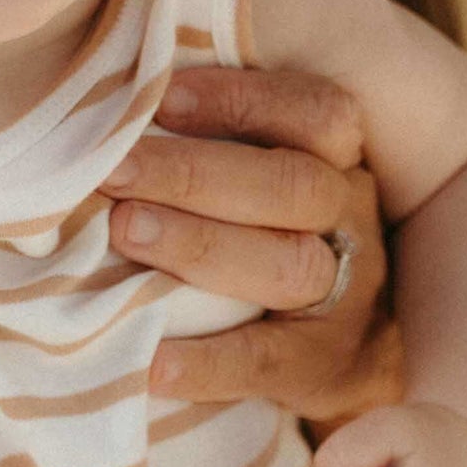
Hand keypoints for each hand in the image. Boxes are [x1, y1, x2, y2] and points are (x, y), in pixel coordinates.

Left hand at [103, 66, 401, 428]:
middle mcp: (352, 224)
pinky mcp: (325, 368)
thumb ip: (221, 150)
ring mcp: (347, 299)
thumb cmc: (277, 245)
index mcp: (341, 166)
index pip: (318, 114)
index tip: (162, 98)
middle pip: (293, 186)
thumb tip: (116, 111)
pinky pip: (266, 363)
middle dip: (193, 174)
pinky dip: (205, 363)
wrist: (354, 357)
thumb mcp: (273, 187)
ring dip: (199, 245)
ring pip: (289, 266)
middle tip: (112, 172)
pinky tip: (150, 360)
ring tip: (123, 232)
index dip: (243, 100)